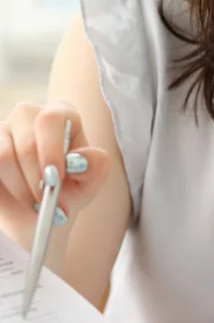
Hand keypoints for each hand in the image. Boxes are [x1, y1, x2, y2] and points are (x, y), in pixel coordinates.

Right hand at [0, 102, 110, 241]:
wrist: (44, 208)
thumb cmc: (71, 187)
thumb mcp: (90, 181)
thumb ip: (95, 167)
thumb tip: (80, 160)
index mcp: (61, 114)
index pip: (51, 120)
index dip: (51, 150)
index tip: (54, 180)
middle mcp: (28, 115)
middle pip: (26, 141)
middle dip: (36, 178)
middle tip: (45, 202)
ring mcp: (3, 130)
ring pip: (3, 156)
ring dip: (20, 188)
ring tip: (36, 205)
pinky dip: (5, 190)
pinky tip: (18, 200)